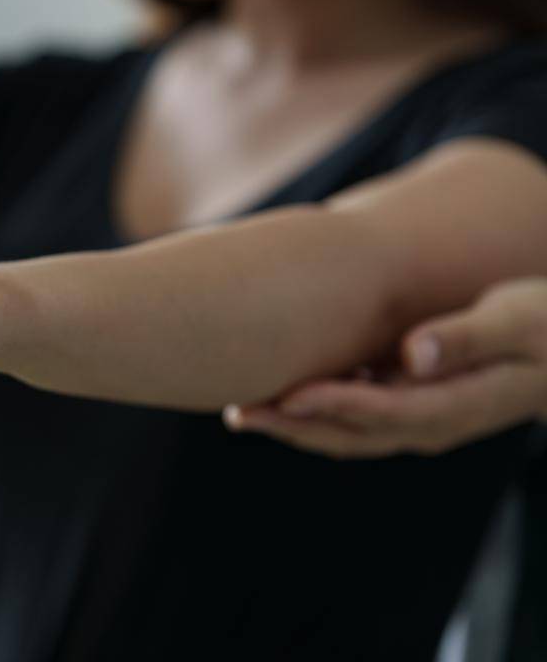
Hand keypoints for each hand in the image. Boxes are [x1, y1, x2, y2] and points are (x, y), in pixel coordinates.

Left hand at [227, 278, 546, 457]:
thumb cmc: (546, 323)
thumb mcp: (516, 318)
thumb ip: (465, 337)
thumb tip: (414, 355)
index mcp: (458, 405)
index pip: (383, 413)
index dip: (333, 405)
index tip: (288, 394)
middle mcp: (433, 422)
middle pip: (352, 435)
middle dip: (294, 427)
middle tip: (239, 413)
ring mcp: (422, 419)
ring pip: (347, 432)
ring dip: (295, 424)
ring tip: (241, 410)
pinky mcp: (413, 405)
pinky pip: (356, 416)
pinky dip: (316, 409)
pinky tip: (277, 390)